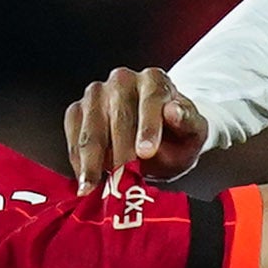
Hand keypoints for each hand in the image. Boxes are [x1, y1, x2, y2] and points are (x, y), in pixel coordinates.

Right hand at [63, 68, 206, 189]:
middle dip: (119, 152)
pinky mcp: (78, 110)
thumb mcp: (193, 133)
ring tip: (92, 188)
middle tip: (121, 181)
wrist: (158, 139)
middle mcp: (122, 80)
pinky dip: (78, 161)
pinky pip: (74, 135)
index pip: (151, 99)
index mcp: (154, 80)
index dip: (148, 127)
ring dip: (91, 161)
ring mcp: (97, 94)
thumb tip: (174, 111)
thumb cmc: (176, 136)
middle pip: (118, 116)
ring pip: (91, 128)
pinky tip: (84, 181)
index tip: (146, 152)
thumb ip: (188, 122)